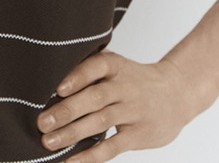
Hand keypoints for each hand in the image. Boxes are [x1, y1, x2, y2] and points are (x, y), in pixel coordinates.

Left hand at [36, 50, 199, 160]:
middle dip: (66, 111)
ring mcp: (133, 111)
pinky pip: (112, 147)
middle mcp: (125, 86)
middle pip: (94, 97)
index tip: (58, 89)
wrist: (176, 93)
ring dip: (72, 133)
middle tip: (42, 122)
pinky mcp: (139, 134)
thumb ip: (90, 73)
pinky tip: (71, 160)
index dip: (77, 77)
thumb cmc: (134, 80)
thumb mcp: (117, 67)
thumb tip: (49, 88)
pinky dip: (90, 156)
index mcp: (116, 66)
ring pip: (100, 122)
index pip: (96, 67)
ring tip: (48, 142)